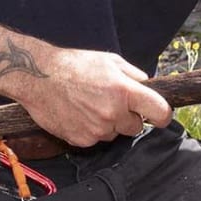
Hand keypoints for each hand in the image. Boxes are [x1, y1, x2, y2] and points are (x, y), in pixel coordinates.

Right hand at [5, 47, 172, 148]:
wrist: (37, 77)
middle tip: (111, 102)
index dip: (163, 115)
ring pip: (115, 134)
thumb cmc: (73, 65)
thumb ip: (133, 75)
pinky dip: (91, 130)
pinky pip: (96, 139)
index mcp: (124, 90)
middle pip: (136, 126)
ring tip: (90, 105)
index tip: (159, 115)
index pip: (160, 112)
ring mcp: (97, 129)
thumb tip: (149, 86)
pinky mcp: (82, 140)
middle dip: (128, 117)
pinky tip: (79, 114)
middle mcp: (113, 112)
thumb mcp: (108, 60)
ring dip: (108, 123)